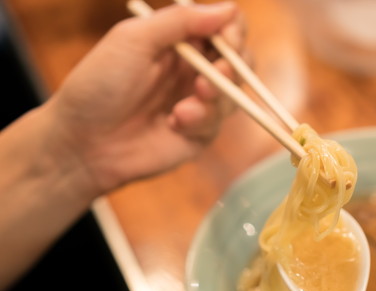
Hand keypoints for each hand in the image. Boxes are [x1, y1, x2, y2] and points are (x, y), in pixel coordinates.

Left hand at [46, 2, 244, 194]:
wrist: (85, 142)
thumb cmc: (100, 85)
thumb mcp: (134, 40)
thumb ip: (181, 21)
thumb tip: (229, 9)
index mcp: (179, 40)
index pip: (224, 25)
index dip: (234, 29)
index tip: (227, 39)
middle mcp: (193, 68)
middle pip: (241, 59)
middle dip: (234, 67)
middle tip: (215, 76)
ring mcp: (199, 102)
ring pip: (235, 93)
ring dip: (215, 98)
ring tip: (182, 109)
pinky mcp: (200, 132)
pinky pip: (219, 123)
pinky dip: (200, 121)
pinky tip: (173, 123)